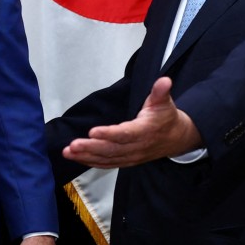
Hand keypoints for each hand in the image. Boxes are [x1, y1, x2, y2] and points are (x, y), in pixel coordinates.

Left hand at [62, 76, 200, 167]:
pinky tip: (76, 158)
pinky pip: (107, 164)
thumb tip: (164, 80)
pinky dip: (91, 162)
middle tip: (72, 145)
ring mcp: (130, 156)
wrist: (176, 139)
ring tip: (68, 152)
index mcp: (144, 131)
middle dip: (90, 148)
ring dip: (86, 156)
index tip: (92, 131)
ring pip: (106, 158)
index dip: (109, 134)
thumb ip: (161, 92)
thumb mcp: (165, 102)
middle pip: (111, 149)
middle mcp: (136, 147)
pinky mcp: (126, 161)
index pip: (125, 134)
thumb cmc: (166, 117)